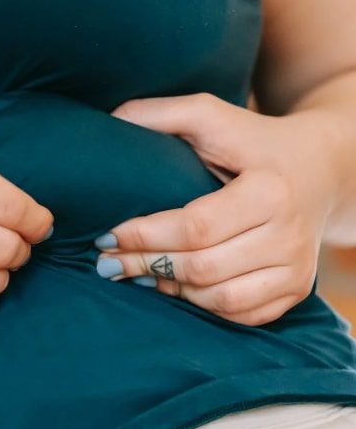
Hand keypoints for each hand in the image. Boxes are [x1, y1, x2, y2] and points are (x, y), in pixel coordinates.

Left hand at [92, 92, 342, 326]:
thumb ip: (160, 114)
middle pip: (202, 267)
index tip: (107, 234)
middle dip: (145, 265)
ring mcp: (297, 267)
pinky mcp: (297, 289)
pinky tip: (175, 286)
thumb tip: (109, 122)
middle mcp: (290, 234)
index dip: (144, 236)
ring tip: (137, 272)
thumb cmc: (253, 141)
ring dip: (170, 289)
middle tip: (107, 261)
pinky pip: (241, 314)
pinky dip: (203, 305)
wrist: (322, 168)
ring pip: (220, 298)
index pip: (195, 228)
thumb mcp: (212, 116)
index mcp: (269, 190)